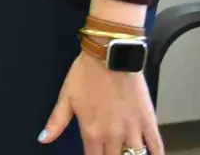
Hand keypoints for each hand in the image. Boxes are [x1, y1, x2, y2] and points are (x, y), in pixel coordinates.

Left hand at [41, 51, 163, 154]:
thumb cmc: (85, 75)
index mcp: (92, 133)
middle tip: (110, 153)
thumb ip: (56, 122)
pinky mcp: (149, 120)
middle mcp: (113, 136)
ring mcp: (133, 129)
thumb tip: (43, 140)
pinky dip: (156, 154)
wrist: (110, 55)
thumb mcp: (66, 97)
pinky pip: (156, 145)